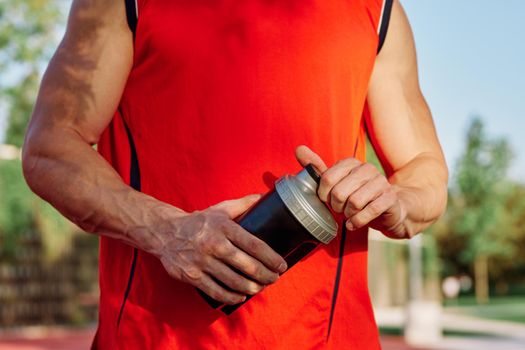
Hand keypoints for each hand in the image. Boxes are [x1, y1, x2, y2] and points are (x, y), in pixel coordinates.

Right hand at [152, 195, 287, 304]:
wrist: (165, 232)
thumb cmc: (198, 222)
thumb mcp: (220, 209)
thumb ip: (243, 204)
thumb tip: (264, 197)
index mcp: (223, 227)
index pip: (254, 244)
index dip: (271, 258)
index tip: (282, 265)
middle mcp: (214, 244)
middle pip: (247, 266)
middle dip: (266, 276)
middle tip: (274, 278)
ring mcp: (202, 262)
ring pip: (233, 281)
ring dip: (252, 288)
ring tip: (261, 288)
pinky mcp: (192, 276)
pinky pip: (216, 291)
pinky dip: (231, 297)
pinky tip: (240, 296)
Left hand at [295, 145, 406, 237]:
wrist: (388, 208)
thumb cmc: (357, 195)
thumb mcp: (336, 181)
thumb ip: (318, 168)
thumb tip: (298, 149)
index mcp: (351, 163)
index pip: (326, 179)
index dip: (323, 195)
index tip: (327, 200)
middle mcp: (367, 169)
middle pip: (339, 192)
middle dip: (336, 206)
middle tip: (340, 209)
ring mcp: (381, 182)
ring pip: (354, 202)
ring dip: (348, 214)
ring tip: (349, 214)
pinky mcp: (390, 198)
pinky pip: (369, 211)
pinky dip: (358, 221)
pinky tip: (353, 223)